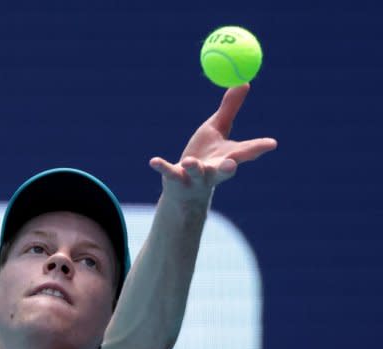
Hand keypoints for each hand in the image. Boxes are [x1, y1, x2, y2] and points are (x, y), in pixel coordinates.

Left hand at [149, 84, 276, 202]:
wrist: (184, 189)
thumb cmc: (205, 156)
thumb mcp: (216, 130)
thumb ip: (229, 109)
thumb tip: (244, 82)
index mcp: (227, 157)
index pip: (246, 153)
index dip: (259, 148)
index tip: (272, 143)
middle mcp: (214, 170)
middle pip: (224, 170)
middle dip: (228, 168)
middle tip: (232, 163)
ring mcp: (194, 177)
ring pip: (196, 173)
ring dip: (194, 167)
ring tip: (190, 161)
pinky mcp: (175, 179)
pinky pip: (169, 173)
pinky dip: (162, 167)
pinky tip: (153, 162)